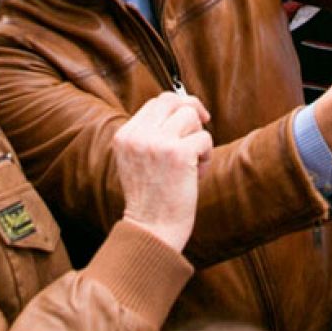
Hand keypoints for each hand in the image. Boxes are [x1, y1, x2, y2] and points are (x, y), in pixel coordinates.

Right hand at [114, 92, 214, 250]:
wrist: (152, 230)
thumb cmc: (151, 199)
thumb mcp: (138, 161)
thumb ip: (152, 135)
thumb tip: (185, 107)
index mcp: (124, 136)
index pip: (155, 102)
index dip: (177, 105)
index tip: (191, 118)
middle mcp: (137, 135)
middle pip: (172, 100)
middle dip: (192, 111)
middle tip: (202, 127)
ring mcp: (157, 142)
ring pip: (190, 116)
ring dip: (199, 138)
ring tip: (194, 163)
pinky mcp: (178, 153)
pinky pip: (204, 138)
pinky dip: (207, 156)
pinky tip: (197, 175)